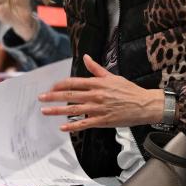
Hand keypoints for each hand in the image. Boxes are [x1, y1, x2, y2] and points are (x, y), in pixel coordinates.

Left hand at [38, 54, 163, 131]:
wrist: (144, 104)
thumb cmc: (129, 90)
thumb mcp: (112, 76)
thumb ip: (96, 69)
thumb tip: (86, 58)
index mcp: (97, 83)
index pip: (73, 82)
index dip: (60, 85)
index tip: (51, 87)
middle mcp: (95, 95)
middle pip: (69, 95)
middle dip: (52, 96)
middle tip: (40, 98)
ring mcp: (98, 108)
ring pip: (73, 109)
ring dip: (57, 110)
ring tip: (45, 111)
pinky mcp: (103, 120)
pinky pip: (84, 123)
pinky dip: (73, 126)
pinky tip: (63, 127)